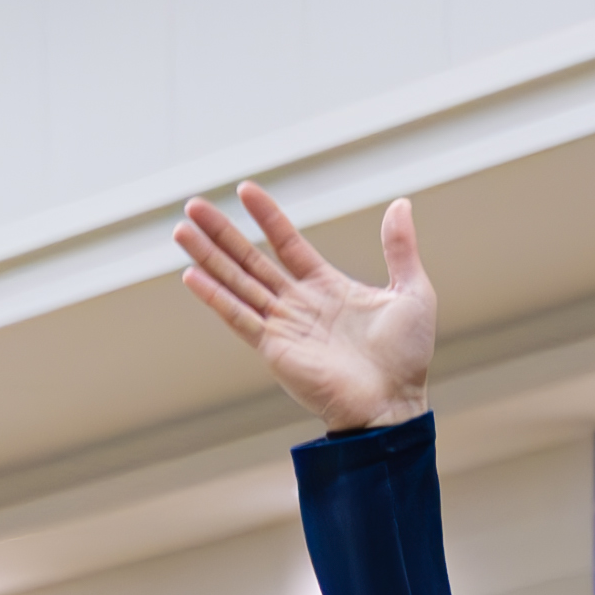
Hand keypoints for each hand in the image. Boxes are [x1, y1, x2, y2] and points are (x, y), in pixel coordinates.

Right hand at [175, 181, 434, 432]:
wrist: (395, 403)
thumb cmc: (407, 358)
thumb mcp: (412, 291)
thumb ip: (400, 248)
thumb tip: (400, 204)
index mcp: (327, 288)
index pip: (287, 244)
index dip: (267, 218)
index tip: (245, 190)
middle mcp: (299, 305)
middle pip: (251, 261)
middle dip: (221, 233)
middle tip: (193, 205)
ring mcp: (284, 327)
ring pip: (237, 284)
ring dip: (208, 258)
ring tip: (181, 230)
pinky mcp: (275, 350)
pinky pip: (239, 318)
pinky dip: (215, 298)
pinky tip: (191, 277)